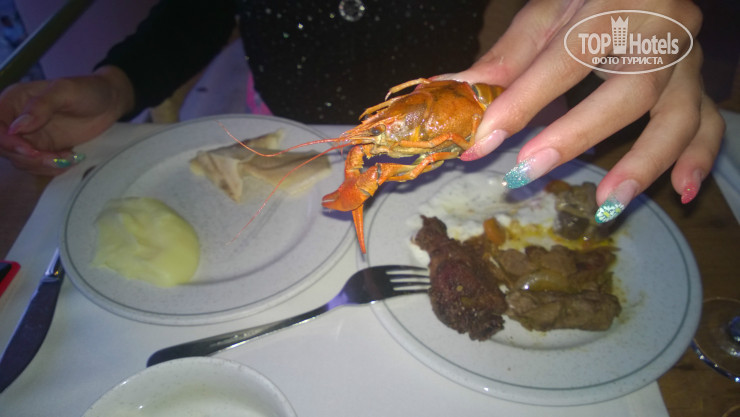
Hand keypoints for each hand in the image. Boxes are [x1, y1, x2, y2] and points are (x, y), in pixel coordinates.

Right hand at [0, 66, 134, 174]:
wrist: (110, 103)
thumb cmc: (88, 90)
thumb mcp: (66, 91)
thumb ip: (41, 106)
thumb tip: (17, 127)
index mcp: (13, 100)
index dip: (7, 142)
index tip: (31, 150)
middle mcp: (15, 120)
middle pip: (5, 147)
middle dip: (28, 157)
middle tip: (56, 157)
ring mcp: (29, 136)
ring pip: (20, 160)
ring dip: (42, 164)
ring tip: (68, 156)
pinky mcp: (43, 149)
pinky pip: (37, 165)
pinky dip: (52, 167)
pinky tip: (70, 158)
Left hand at [448, 0, 723, 221]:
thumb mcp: (547, 12)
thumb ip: (507, 57)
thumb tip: (454, 92)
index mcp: (616, 3)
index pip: (567, 57)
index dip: (524, 100)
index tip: (485, 138)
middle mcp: (662, 30)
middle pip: (630, 91)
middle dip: (576, 136)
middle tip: (528, 170)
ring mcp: (686, 60)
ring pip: (680, 114)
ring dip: (645, 162)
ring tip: (609, 203)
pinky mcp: (697, 82)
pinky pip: (709, 122)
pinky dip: (700, 157)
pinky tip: (682, 190)